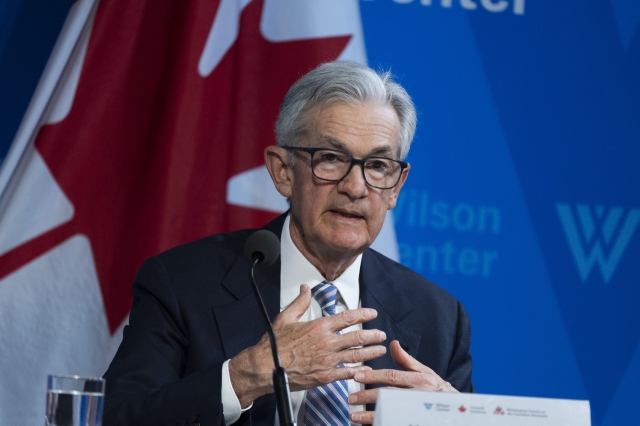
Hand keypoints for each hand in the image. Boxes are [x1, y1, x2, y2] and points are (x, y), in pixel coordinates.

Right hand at [229, 284, 386, 406]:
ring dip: (371, 352)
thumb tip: (305, 288)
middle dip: (373, 335)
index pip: (347, 317)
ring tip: (380, 350)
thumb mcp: (285, 317)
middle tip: (381, 334)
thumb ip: (299, 302)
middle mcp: (327, 343)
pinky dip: (359, 372)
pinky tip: (366, 370)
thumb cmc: (274, 345)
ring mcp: (328, 361)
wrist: (265, 368)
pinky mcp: (325, 376)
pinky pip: (347, 373)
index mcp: (319, 327)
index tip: (372, 314)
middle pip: (357, 337)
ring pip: (356, 355)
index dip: (363, 314)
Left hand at [348, 340, 457, 423]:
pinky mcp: (414, 421)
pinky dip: (381, 423)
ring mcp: (415, 411)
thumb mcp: (424, 372)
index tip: (357, 376)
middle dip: (367, 397)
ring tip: (354, 416)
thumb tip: (392, 343)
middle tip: (351, 398)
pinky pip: (394, 422)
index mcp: (418, 380)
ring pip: (390, 412)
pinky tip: (369, 425)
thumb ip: (406, 360)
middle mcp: (417, 395)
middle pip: (388, 395)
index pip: (392, 376)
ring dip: (370, 416)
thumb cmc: (436, 389)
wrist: (456, 411)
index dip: (374, 376)